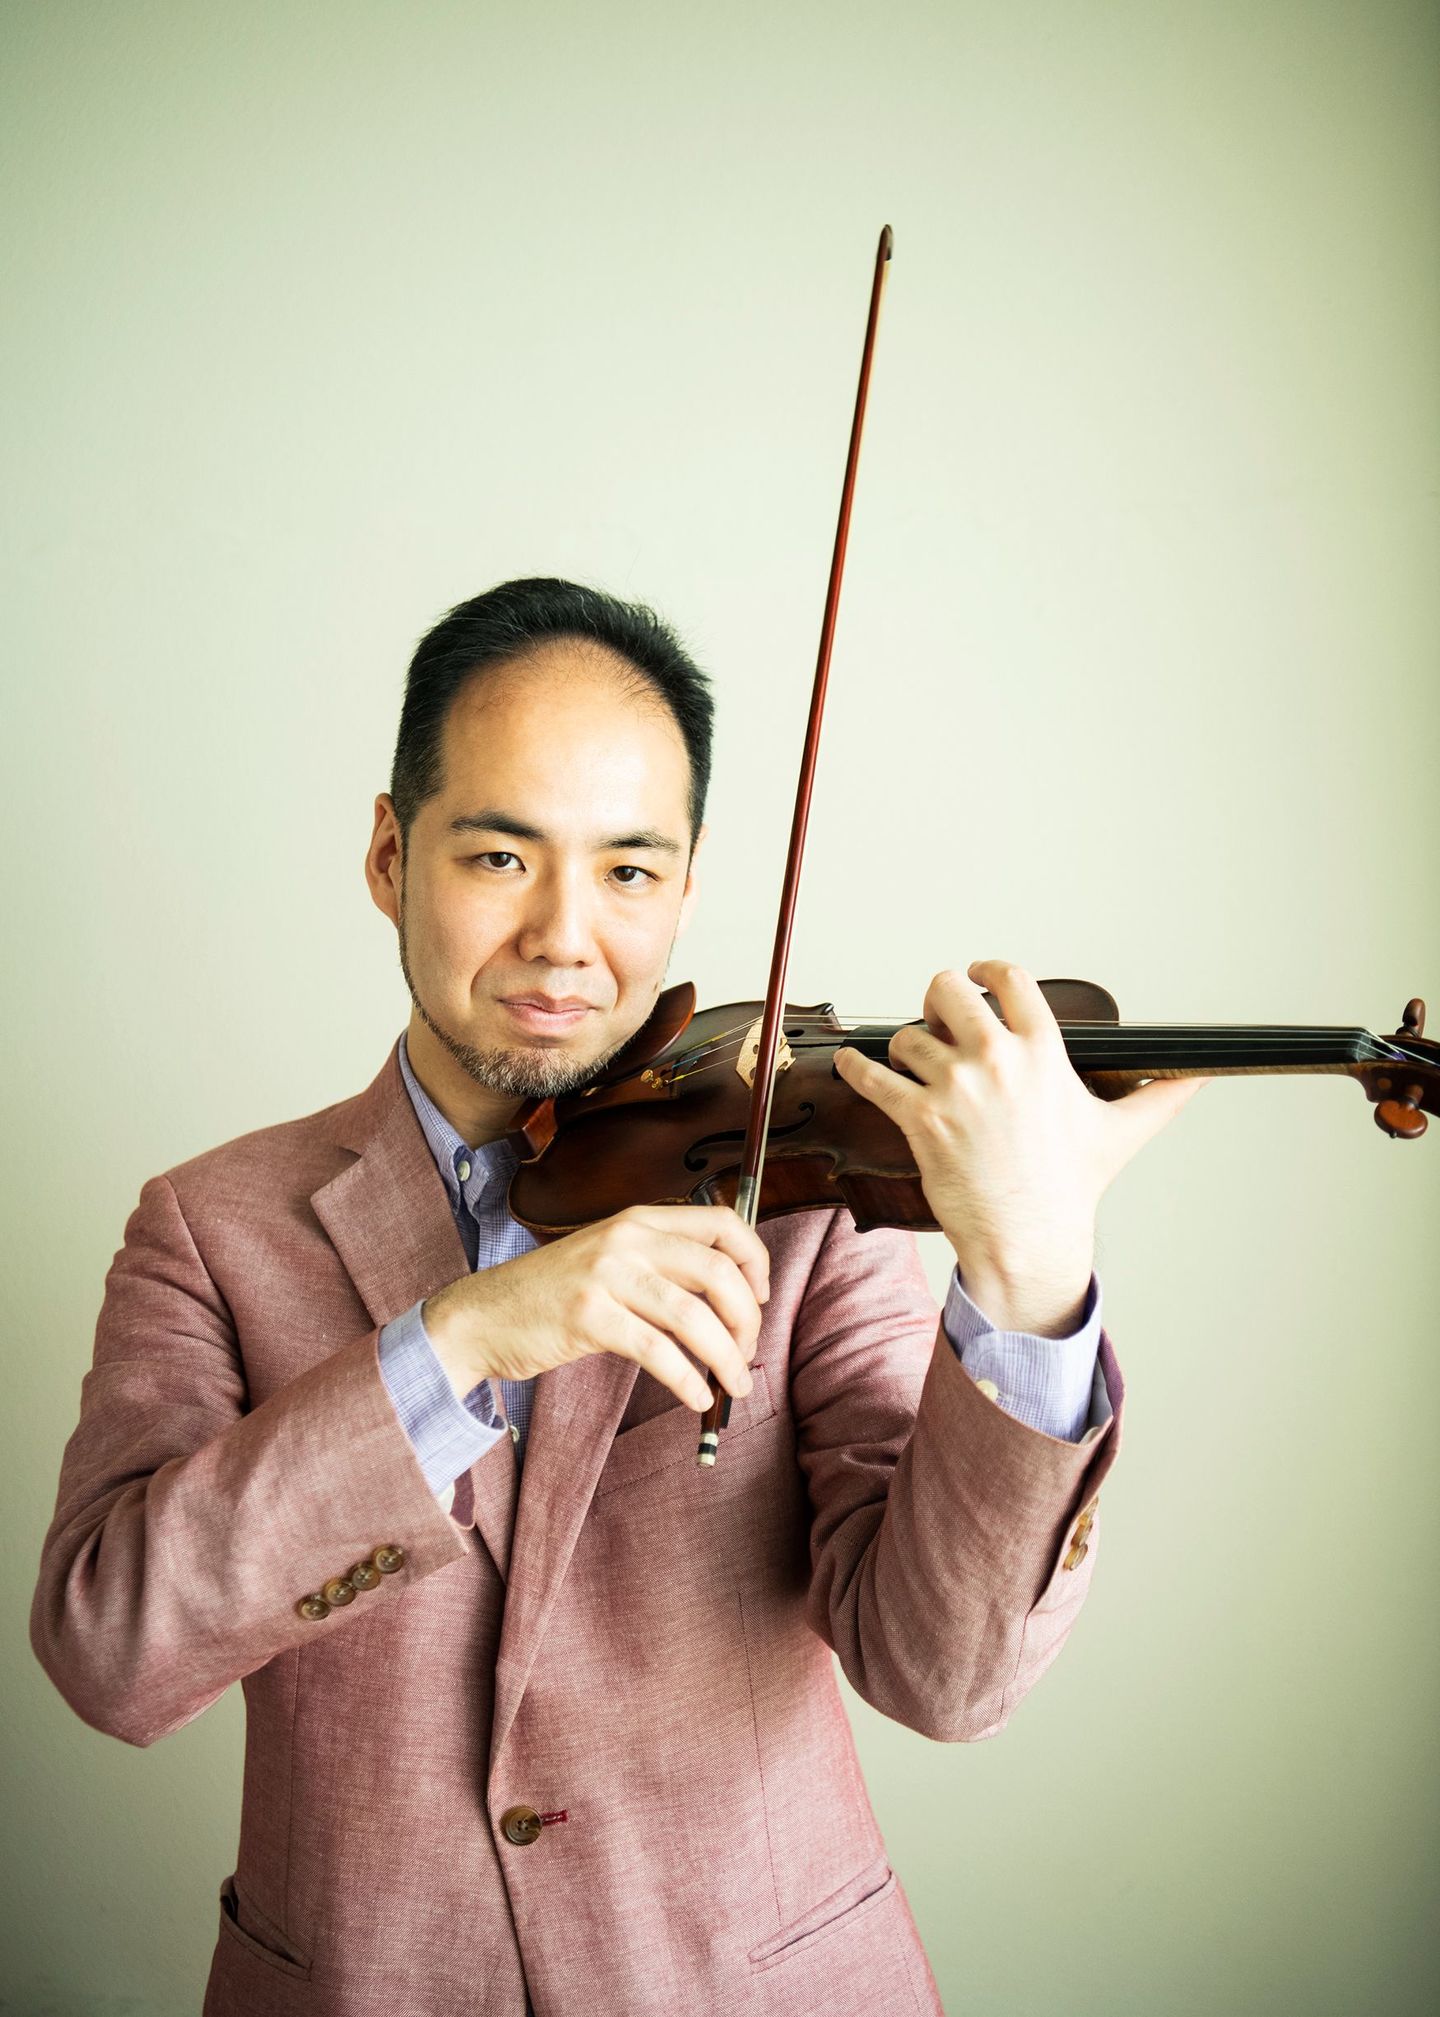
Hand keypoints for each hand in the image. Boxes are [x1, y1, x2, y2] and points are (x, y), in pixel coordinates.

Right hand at [421, 1204, 769, 1412]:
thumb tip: (728, 1295)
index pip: (722, 1223)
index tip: (761, 1298)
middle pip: (718, 1272)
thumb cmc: (552, 1295)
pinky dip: (688, 1379)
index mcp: (639, 1220)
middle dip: (747, 1320)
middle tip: (748, 1352)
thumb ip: (660, 1263)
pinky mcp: (588, 1316)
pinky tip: (697, 1396)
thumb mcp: (610, 1259)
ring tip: (735, 1385)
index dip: (755, 1261)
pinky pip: (658, 1352)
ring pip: (694, 1316)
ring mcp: (606, 1275)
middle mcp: (627, 1239)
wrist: (482, 1316)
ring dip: (727, 1357)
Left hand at [832, 960, 1207, 1333]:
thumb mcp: (1121, 1133)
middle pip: (946, 992)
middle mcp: (997, 1061)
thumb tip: (1200, 1079)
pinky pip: (873, 1077)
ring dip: (903, 1044)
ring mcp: (955, 1089)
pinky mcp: (920, 1120)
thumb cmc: (1070, 1187)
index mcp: (1043, 1052)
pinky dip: (854, 1066)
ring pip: (907, 1036)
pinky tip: (850, 1063)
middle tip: (936, 1017)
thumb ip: (1160, 1097)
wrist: (1028, 1239)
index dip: (984, 970)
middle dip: (937, 998)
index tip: (973, 974)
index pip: (1008, 979)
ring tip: (908, 1060)